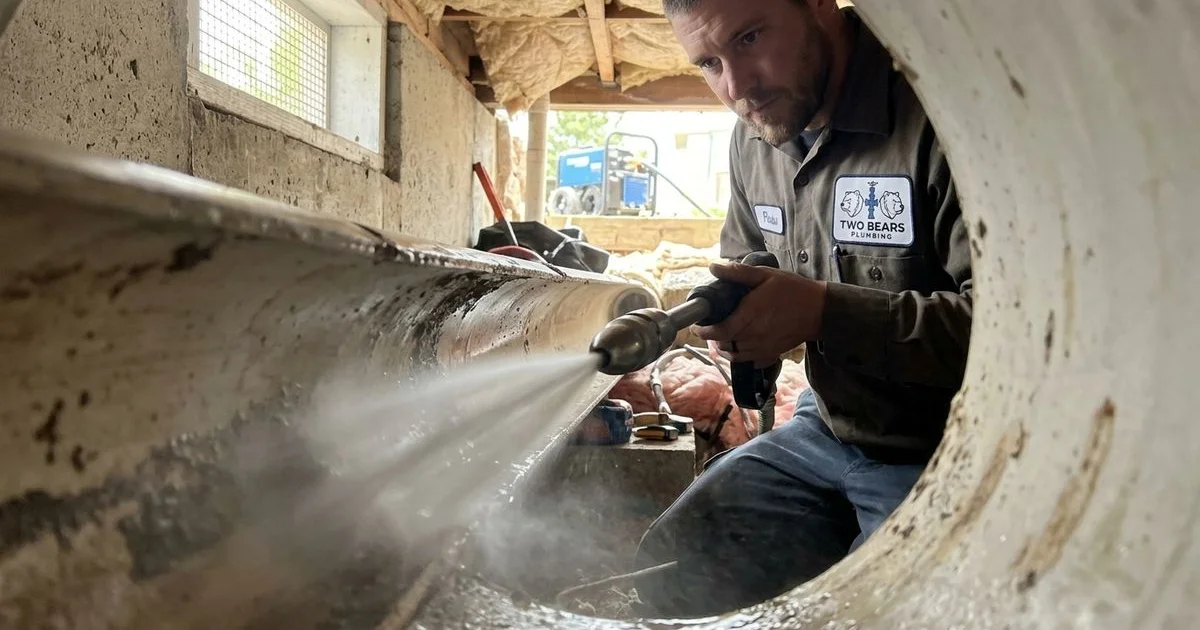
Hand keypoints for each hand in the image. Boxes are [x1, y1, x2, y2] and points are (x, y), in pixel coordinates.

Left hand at [695, 261, 826, 364]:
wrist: (819, 310)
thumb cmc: (792, 290)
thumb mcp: (765, 275)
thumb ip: (738, 273)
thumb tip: (714, 267)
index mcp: (750, 315)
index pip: (720, 331)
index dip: (704, 332)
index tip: (696, 327)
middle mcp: (755, 335)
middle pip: (725, 345)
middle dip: (713, 339)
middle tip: (709, 329)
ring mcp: (763, 347)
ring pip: (735, 356)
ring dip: (725, 348)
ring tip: (722, 337)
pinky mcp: (772, 354)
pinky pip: (750, 361)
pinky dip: (740, 356)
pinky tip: (740, 346)